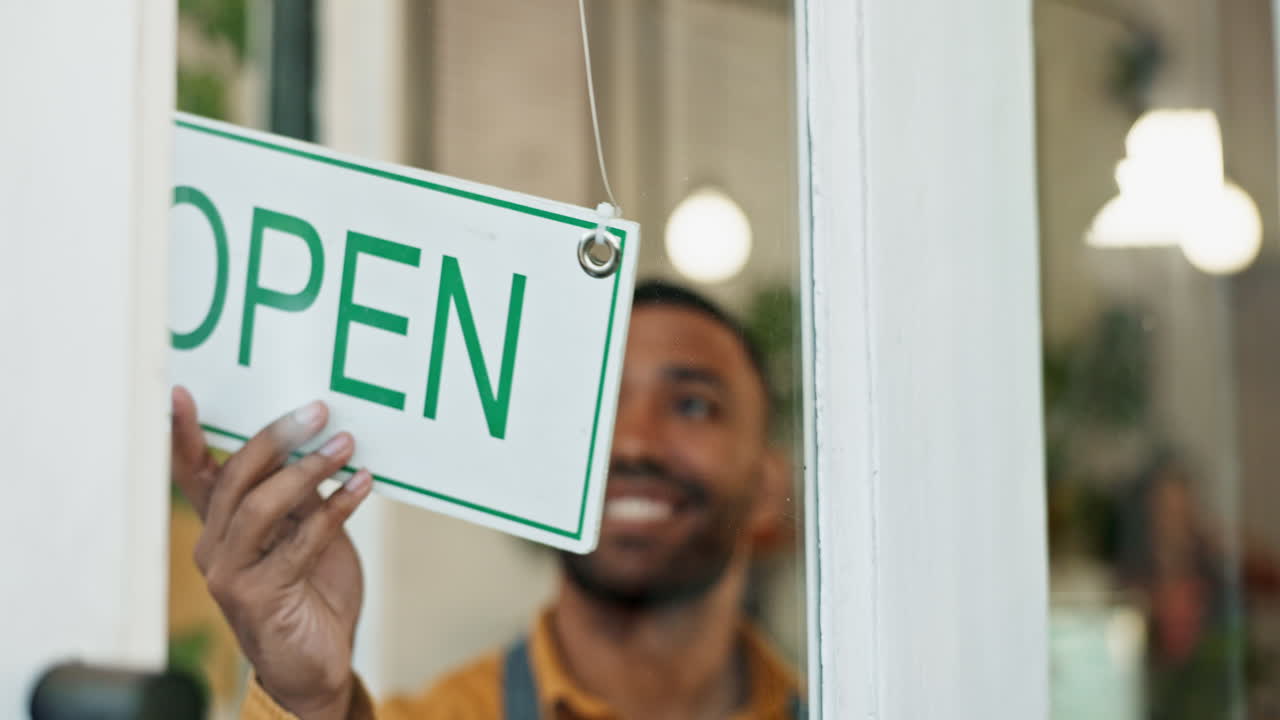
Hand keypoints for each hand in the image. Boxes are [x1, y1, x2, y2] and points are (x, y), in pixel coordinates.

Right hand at [171, 386, 372, 719]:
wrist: (318, 665)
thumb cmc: (311, 593)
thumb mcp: (307, 533)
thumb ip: (302, 495)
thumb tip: (318, 441)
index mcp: (221, 526)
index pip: (195, 473)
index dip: (184, 434)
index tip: (180, 393)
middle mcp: (214, 547)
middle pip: (234, 479)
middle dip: (275, 439)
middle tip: (317, 411)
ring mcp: (231, 574)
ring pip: (260, 507)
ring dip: (307, 470)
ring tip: (345, 445)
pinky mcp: (259, 597)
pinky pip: (300, 542)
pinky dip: (336, 508)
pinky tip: (362, 486)